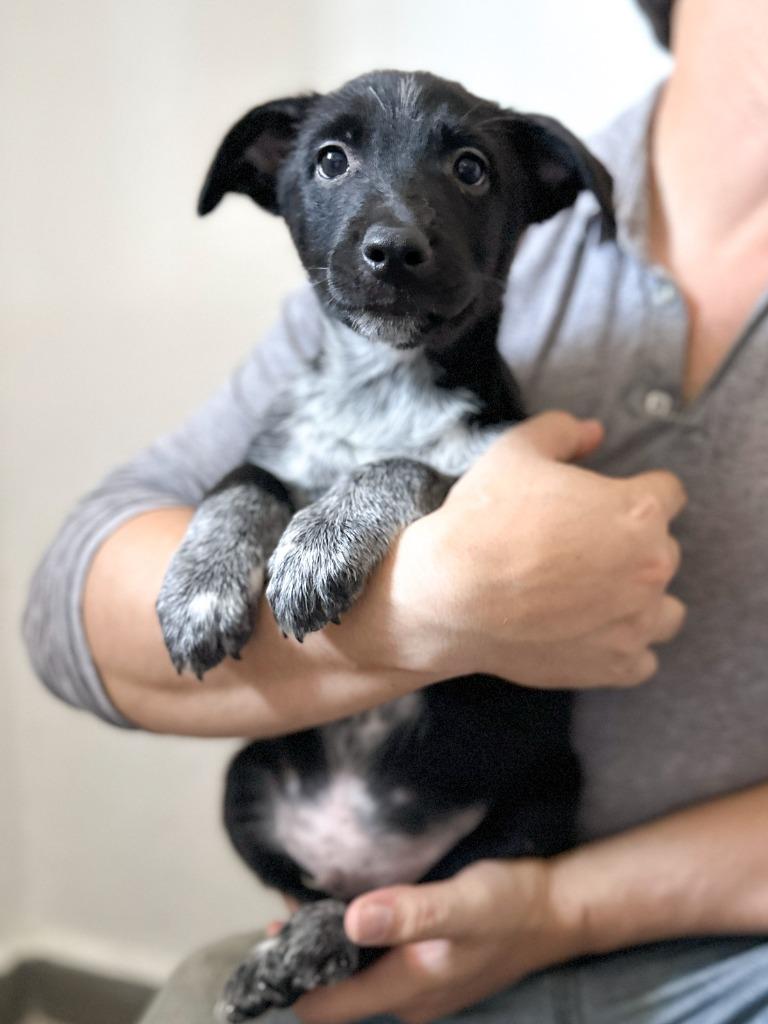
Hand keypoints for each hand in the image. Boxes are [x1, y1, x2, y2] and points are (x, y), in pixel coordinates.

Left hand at [293, 858, 582, 1023]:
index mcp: (406, 990)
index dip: (291, 976)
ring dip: (329, 945)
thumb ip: (411, 913)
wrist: (557, 910)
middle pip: (335, 991)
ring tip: (306, 898)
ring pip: (355, 974)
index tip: (271, 933)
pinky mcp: (429, 968)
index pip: (325, 1006)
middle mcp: (406, 999)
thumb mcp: (465, 904)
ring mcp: (419, 987)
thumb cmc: (511, 905)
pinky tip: (350, 902)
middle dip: (305, 956)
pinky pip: (376, 961)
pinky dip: (356, 938)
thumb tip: (351, 921)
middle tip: (284, 904)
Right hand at [340, 411, 686, 687]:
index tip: (603, 504)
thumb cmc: (483, 520)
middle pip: (664, 550)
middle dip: (632, 547)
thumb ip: (562, 432)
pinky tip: (588, 634)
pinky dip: (621, 647)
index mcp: (639, 511)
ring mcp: (637, 621)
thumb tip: (593, 432)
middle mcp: (651, 567)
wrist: (449, 596)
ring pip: (666, 610)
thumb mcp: (515, 452)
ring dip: (641, 602)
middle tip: (582, 551)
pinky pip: (643, 659)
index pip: (668, 494)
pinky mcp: (616, 664)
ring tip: (597, 599)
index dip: (634, 493)